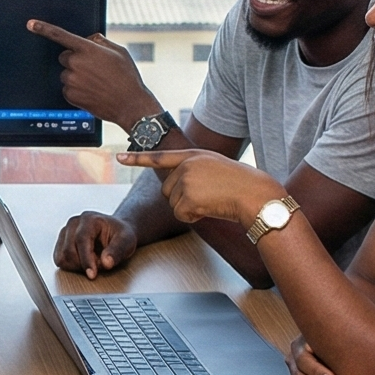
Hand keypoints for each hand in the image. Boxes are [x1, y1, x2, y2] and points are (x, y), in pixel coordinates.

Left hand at [27, 19, 160, 127]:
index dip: (43, 28)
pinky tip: (92, 92)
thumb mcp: (119, 52)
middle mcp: (76, 63)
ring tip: (96, 83)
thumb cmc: (127, 77)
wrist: (130, 105)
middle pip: (64, 57)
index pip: (61, 35)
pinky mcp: (70, 95)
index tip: (31, 24)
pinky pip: (67, 88)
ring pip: (66, 73)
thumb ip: (101, 41)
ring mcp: (72, 80)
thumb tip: (89, 39)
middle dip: (74, 60)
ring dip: (77, 76)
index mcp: (87, 49)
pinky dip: (76, 89)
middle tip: (93, 69)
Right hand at [53, 210, 137, 277]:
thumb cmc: (120, 235)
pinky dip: (71, 265)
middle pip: (69, 250)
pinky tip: (83, 261)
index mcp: (90, 219)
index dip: (86, 259)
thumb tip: (106, 263)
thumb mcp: (126, 241)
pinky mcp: (61, 242)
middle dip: (84, 264)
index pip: (82, 239)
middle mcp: (74, 223)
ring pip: (62, 257)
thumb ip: (117, 251)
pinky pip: (59, 259)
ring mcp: (65, 232)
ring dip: (77, 265)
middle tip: (100, 263)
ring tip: (92, 260)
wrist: (114, 232)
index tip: (92, 274)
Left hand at [115, 148, 280, 228]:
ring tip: (212, 201)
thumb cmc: (241, 185)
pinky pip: (181, 215)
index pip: (160, 157)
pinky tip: (210, 209)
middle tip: (208, 197)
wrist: (255, 194)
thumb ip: (194, 171)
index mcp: (193, 156)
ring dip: (190, 209)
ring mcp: (186, 180)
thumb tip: (176, 188)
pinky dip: (194, 217)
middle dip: (183, 199)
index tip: (119, 157)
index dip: (137, 158)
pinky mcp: (188, 197)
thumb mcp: (215, 168)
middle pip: (167, 191)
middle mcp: (186, 165)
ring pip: (173, 204)